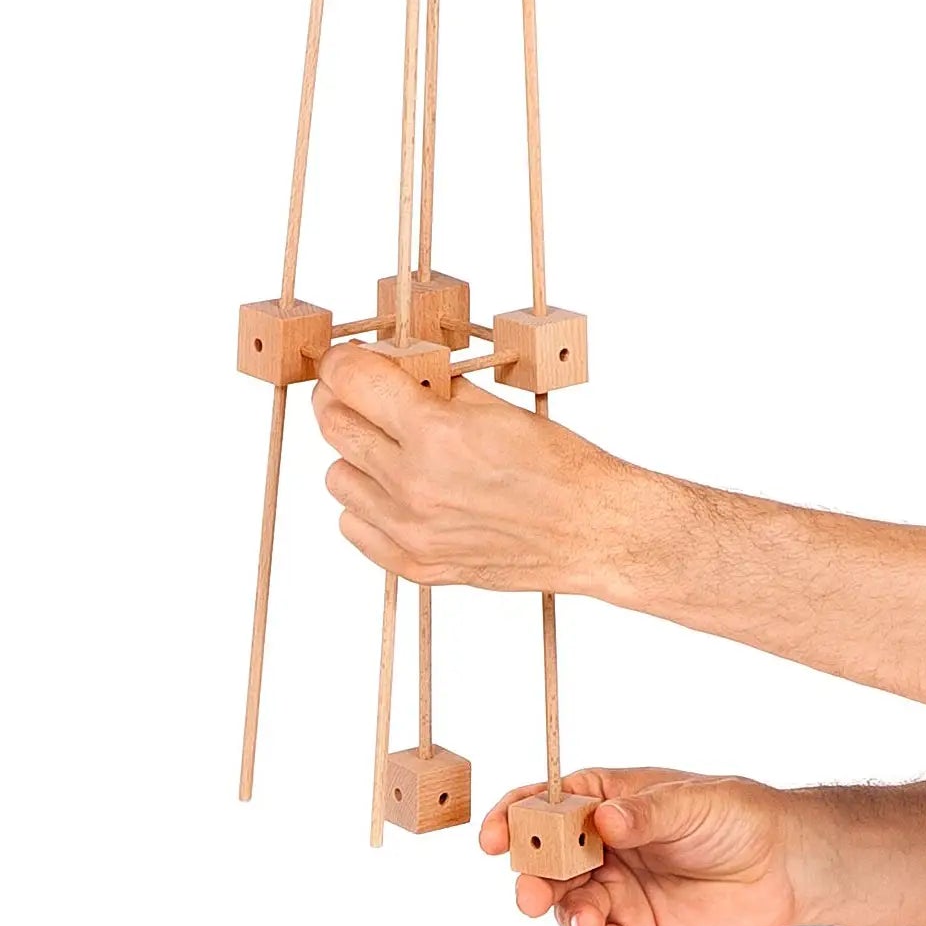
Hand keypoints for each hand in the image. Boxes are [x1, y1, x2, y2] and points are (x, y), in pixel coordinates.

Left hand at [316, 347, 628, 592]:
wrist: (592, 531)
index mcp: (436, 434)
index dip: (342, 363)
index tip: (345, 362)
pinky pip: (353, 525)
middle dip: (343, 400)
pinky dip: (367, 505)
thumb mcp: (496, 407)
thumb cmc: (559, 467)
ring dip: (356, 456)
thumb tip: (393, 372)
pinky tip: (398, 492)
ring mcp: (410, 530)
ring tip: (392, 450)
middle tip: (364, 396)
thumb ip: (435, 389)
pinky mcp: (416, 564)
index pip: (349, 381)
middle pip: (332, 425)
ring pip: (335, 477)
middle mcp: (413, 484)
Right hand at [479, 769, 806, 925]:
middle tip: (532, 895)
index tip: (494, 837)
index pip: (546, 806)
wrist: (785, 865)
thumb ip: (646, 813)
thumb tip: (604, 819)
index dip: (514, 818)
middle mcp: (602, 851)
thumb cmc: (737, 816)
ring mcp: (618, 894)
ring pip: (570, 909)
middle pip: (547, 865)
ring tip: (590, 920)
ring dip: (568, 917)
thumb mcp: (693, 802)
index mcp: (605, 804)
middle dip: (532, 880)